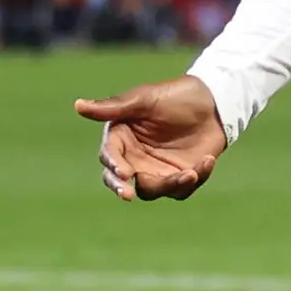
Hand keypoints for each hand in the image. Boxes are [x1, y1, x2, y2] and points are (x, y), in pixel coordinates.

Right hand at [77, 74, 229, 200]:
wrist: (213, 102)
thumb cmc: (174, 96)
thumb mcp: (144, 99)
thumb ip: (113, 107)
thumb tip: (77, 105)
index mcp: (122, 138)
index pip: (110, 157)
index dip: (114, 166)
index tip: (123, 172)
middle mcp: (135, 158)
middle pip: (122, 182)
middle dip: (123, 189)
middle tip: (129, 194)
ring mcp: (157, 171)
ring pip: (152, 190)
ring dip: (169, 185)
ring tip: (190, 173)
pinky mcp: (180, 177)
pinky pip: (182, 189)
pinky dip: (195, 179)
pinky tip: (207, 160)